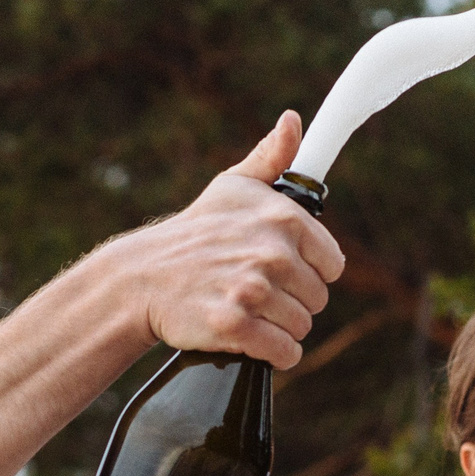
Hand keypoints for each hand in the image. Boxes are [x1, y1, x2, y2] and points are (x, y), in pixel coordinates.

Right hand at [99, 111, 345, 368]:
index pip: (332, 264)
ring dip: (280, 329)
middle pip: (316, 300)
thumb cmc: (195, 231)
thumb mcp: (233, 187)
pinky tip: (252, 340)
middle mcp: (272, 253)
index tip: (284, 272)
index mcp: (283, 219)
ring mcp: (252, 291)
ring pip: (301, 328)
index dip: (309, 272)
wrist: (143, 277)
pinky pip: (284, 353)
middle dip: (292, 303)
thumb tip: (293, 120)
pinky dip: (274, 355)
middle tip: (258, 294)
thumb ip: (271, 157)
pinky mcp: (234, 326)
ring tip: (250, 314)